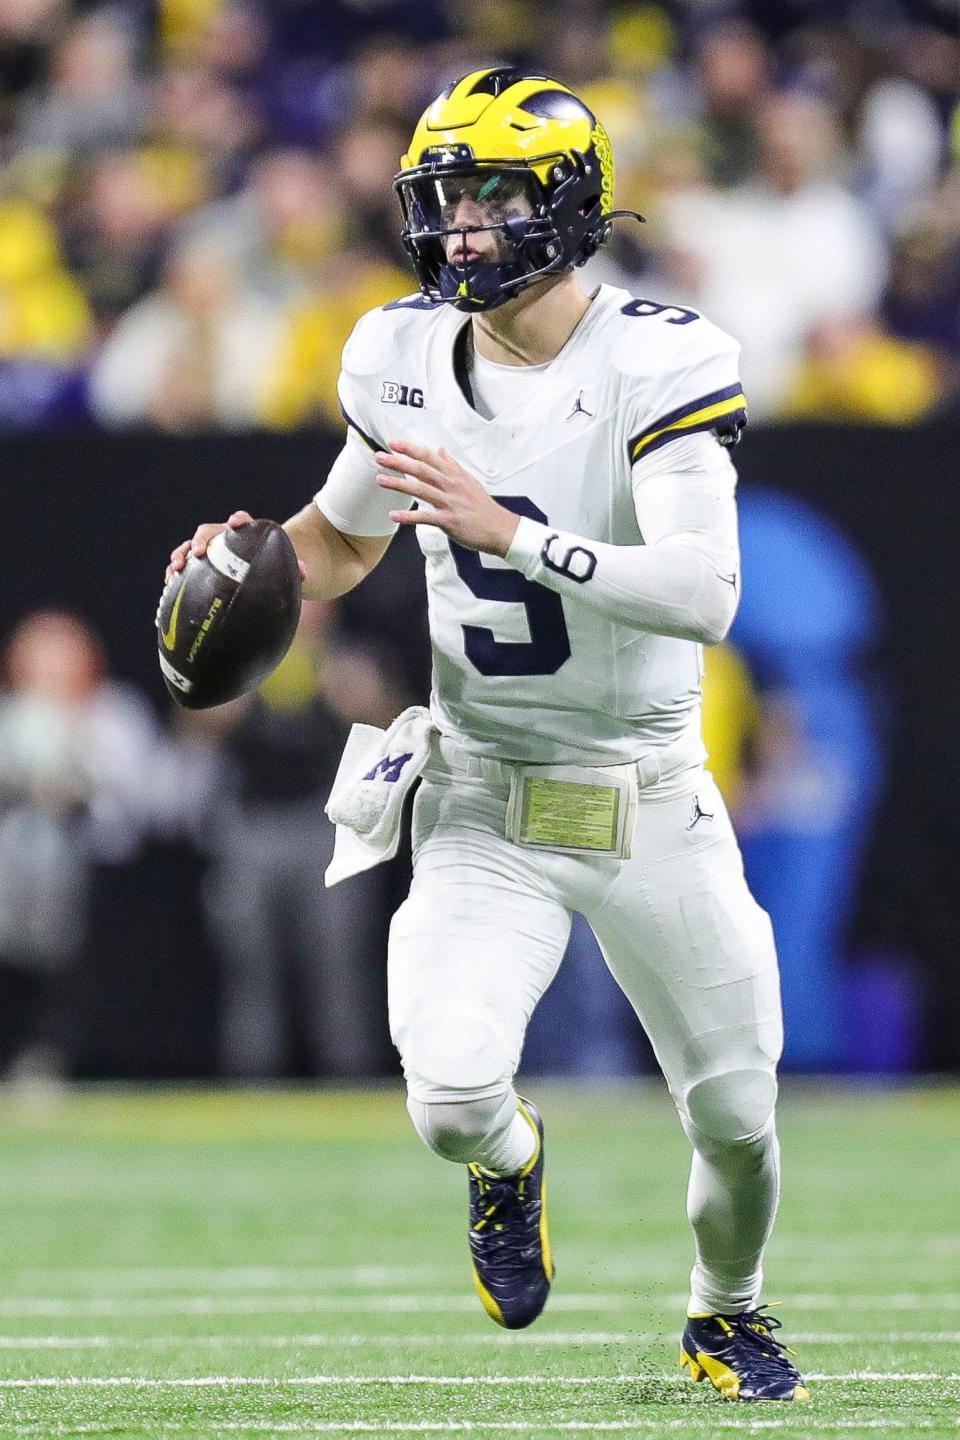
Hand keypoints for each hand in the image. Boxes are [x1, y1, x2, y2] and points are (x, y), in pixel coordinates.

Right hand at [165, 511, 307, 582]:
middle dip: (201, 539)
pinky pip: (184, 566)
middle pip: (209, 532)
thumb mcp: (285, 565)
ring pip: (191, 547)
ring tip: (175, 570)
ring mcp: (209, 550)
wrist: (258, 564)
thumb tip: (305, 574)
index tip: (235, 522)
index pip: (242, 521)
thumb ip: (295, 566)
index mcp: (244, 533)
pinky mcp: (199, 564)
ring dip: (182, 555)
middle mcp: (223, 537)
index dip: (238, 520)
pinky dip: (175, 573)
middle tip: (198, 552)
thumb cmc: (272, 563)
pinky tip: (168, 586)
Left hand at [376, 439, 519, 555]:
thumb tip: (441, 451)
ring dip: (398, 484)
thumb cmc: (484, 507)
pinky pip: (425, 517)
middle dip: (398, 462)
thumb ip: (453, 466)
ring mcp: (449, 503)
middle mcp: (450, 486)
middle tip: (379, 457)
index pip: (429, 457)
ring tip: (381, 480)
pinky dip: (408, 517)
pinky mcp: (449, 521)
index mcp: (454, 475)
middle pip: (421, 470)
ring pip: (420, 490)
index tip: (393, 443)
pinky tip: (394, 516)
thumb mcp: (469, 481)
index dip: (409, 449)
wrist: (499, 528)